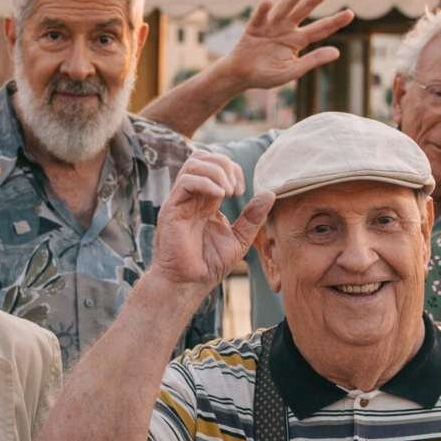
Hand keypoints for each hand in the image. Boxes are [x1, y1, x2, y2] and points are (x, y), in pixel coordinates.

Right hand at [150, 152, 272, 290]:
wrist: (188, 284)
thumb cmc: (209, 265)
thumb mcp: (239, 238)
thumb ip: (252, 217)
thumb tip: (269, 193)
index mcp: (205, 200)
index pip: (214, 164)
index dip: (232, 169)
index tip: (242, 190)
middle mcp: (191, 196)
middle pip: (203, 157)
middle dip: (225, 165)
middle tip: (236, 189)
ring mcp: (179, 201)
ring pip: (193, 163)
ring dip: (217, 171)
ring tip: (229, 192)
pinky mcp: (171, 209)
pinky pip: (186, 181)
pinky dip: (206, 182)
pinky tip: (220, 197)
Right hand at [216, 0, 354, 90]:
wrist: (240, 76)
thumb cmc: (266, 75)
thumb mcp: (292, 71)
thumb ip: (313, 61)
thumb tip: (337, 52)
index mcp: (297, 41)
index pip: (320, 29)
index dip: (334, 21)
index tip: (350, 13)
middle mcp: (286, 29)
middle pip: (305, 10)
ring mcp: (270, 26)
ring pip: (285, 7)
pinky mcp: (253, 28)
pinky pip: (259, 17)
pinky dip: (264, 10)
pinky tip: (269, 0)